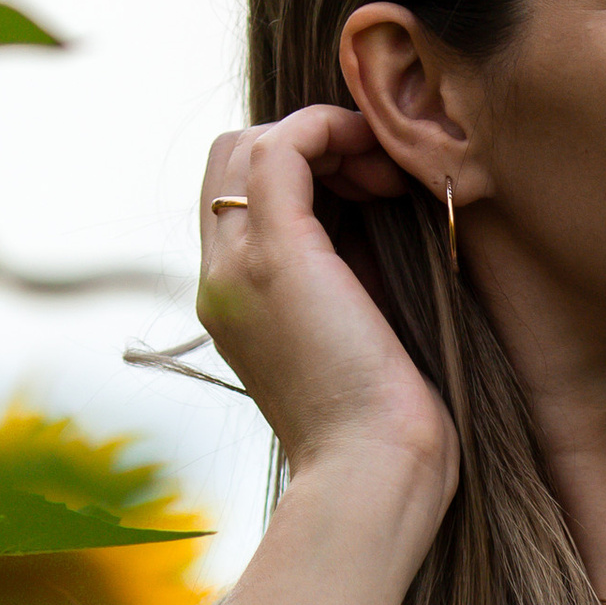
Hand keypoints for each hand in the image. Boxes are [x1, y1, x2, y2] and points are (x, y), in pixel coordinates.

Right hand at [196, 106, 457, 503]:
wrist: (373, 475)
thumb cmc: (385, 426)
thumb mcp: (359, 333)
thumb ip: (350, 272)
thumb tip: (377, 209)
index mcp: (235, 303)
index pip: (237, 199)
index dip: (303, 170)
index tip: (373, 187)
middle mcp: (220, 279)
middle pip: (230, 162)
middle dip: (306, 144)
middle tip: (377, 171)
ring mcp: (237, 265)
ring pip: (246, 146)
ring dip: (321, 134)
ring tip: (383, 168)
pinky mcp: (274, 254)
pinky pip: (280, 147)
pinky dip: (328, 129)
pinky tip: (376, 154)